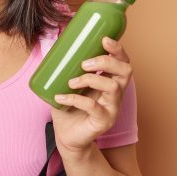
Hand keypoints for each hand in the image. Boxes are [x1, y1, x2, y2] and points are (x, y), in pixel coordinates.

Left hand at [50, 36, 133, 154]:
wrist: (66, 136)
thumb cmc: (69, 108)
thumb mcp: (66, 84)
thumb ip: (64, 68)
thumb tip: (52, 46)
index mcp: (109, 81)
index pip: (122, 61)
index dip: (117, 49)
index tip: (104, 39)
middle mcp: (116, 93)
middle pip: (125, 71)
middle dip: (106, 61)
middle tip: (84, 64)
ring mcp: (112, 108)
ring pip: (112, 86)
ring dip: (90, 79)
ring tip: (71, 82)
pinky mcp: (104, 122)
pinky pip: (93, 106)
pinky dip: (75, 99)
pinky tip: (60, 98)